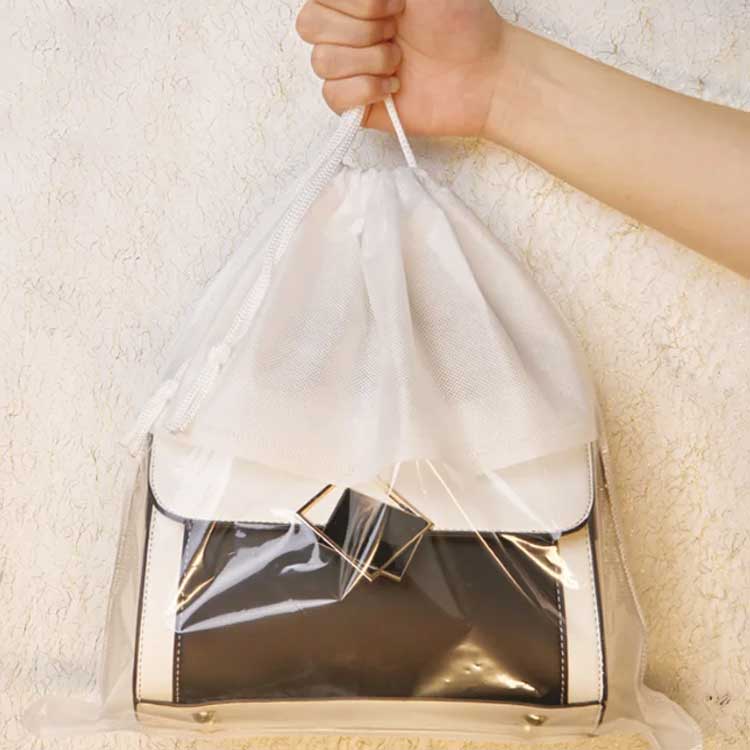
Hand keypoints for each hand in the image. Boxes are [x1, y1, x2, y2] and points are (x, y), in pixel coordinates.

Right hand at [296, 0, 505, 137]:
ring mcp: (351, 68)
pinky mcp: (357, 105)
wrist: (485, 74)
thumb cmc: (462, 24)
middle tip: (398, 32)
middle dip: (362, 29)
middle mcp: (349, 30)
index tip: (397, 4)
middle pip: (310, 26)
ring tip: (400, 62)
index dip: (357, 2)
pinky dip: (365, 90)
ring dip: (369, 60)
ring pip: (322, 61)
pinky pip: (332, 97)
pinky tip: (393, 87)